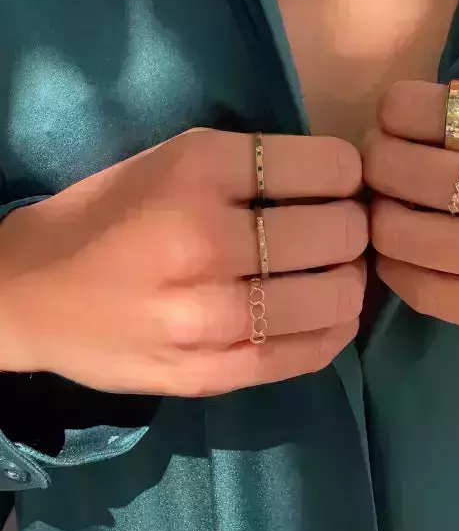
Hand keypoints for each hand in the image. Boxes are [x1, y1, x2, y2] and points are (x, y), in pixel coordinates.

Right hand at [0, 129, 365, 395]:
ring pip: (336, 296)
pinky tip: (326, 311)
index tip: (339, 181)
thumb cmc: (110, 212)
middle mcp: (206, 239)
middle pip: (339, 230)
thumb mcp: (176, 157)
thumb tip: (346, 182)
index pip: (326, 166)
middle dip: (354, 224)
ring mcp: (208, 315)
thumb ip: (256, 165)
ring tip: (334, 270)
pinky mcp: (210, 373)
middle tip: (339, 226)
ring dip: (351, 278)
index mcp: (198, 169)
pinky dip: (337, 327)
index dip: (347, 171)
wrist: (30, 295)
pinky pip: (311, 352)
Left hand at [364, 71, 458, 343]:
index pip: (423, 110)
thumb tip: (427, 101)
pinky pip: (427, 293)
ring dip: (378, 215)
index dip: (390, 110)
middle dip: (374, 159)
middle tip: (380, 160)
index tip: (393, 119)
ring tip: (389, 205)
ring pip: (402, 235)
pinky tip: (403, 250)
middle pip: (401, 171)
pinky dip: (397, 267)